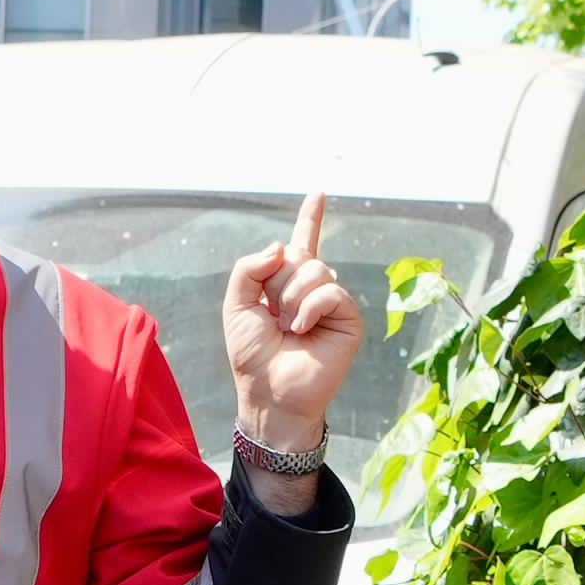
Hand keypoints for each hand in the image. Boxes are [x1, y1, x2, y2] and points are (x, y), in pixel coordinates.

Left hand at [219, 193, 363, 502]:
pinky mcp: (348, 319)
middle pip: (300, 255)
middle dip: (278, 282)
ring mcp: (332, 303)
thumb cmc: (252, 356)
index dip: (310, 218)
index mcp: (286, 284)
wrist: (269, 393)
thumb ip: (248, 269)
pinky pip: (331, 291)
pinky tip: (301, 330)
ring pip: (315, 270)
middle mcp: (313, 289)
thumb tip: (282, 246)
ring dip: (291, 298)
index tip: (319, 191)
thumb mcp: (236, 306)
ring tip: (287, 328)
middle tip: (274, 316)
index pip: (301, 243)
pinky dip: (309, 308)